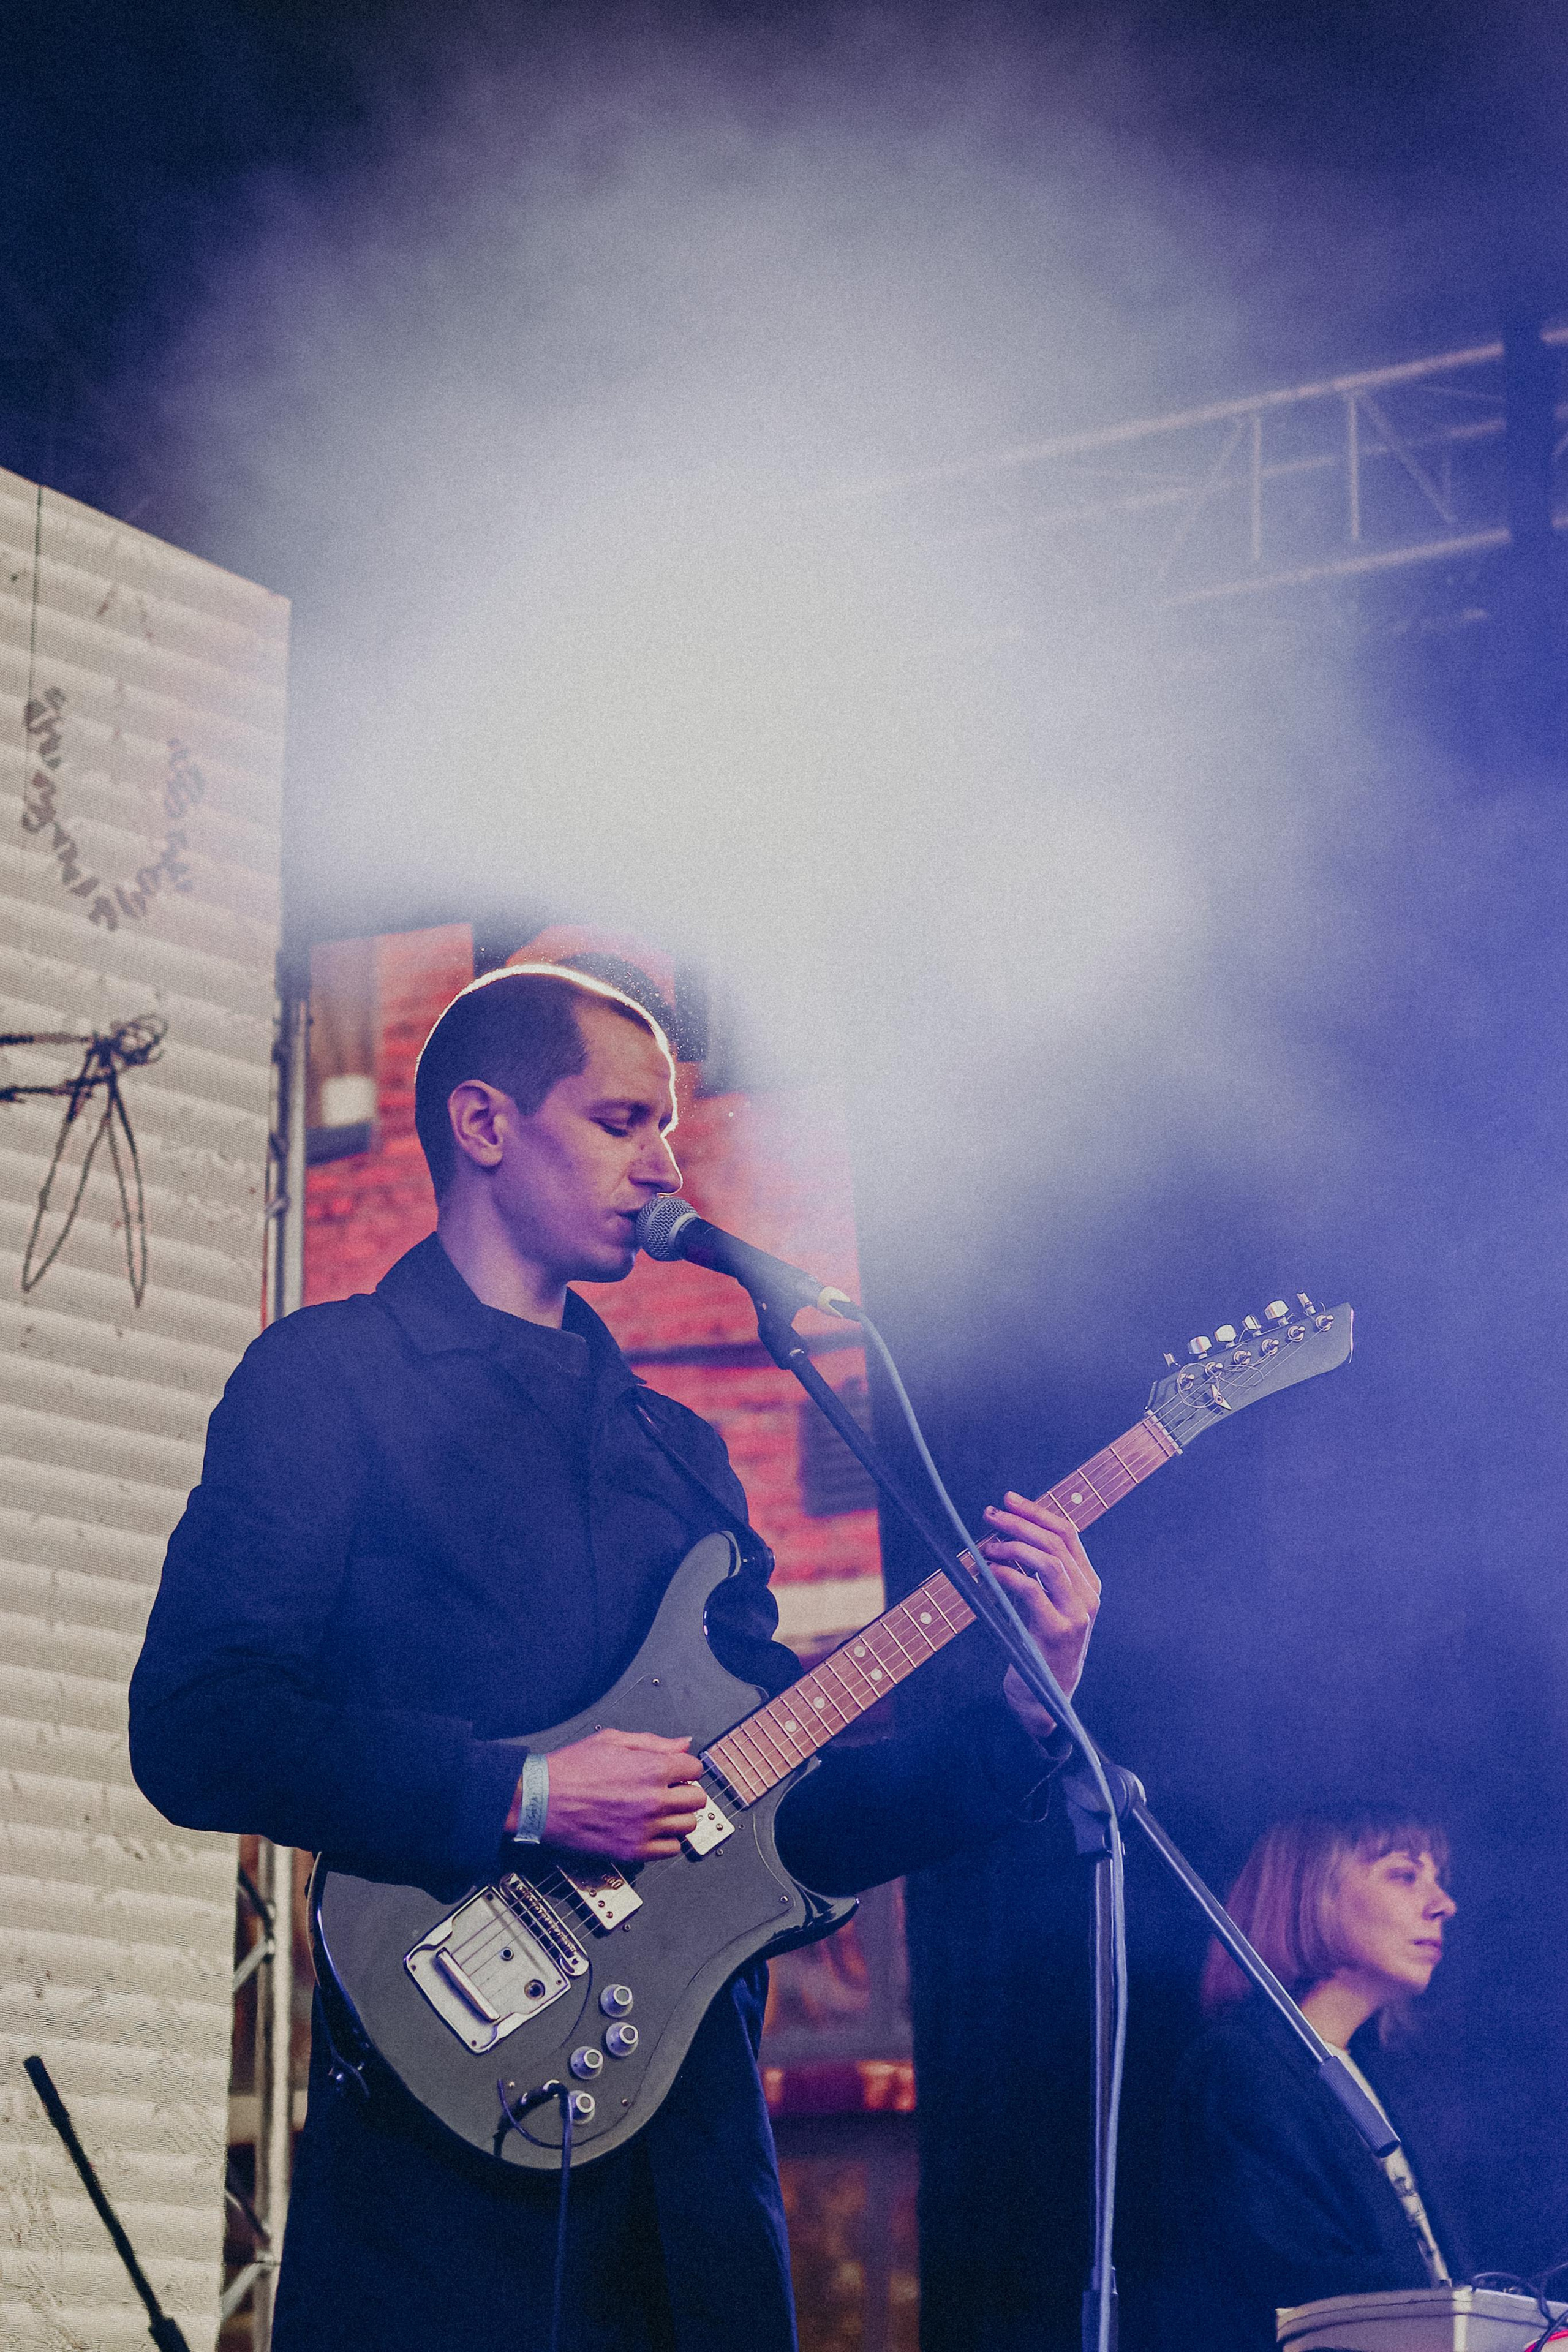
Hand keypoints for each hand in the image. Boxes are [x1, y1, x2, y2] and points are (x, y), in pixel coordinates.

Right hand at [541, 1727, 705, 1859]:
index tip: (676, 1770)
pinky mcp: (632, 1851)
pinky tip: (652, 1830)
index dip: (684, 1767)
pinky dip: (666, 1841)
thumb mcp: (612, 1740)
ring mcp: (645, 1828)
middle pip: (697, 1799)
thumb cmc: (571, 1768)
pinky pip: (670, 1850)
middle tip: (669, 1790)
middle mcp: (654, 1800)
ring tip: (660, 1811)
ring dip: (678, 1816)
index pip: (695, 1768)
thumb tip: (683, 1744)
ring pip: (688, 1826)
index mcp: (652, 1769)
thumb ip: (653, 1742)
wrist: (540, 1800)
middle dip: (686, 1791)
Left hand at [977, 1492, 1099, 1743]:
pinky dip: (1007, 1575)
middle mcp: (1088, 1596)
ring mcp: (1077, 1614)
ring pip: (1049, 1562)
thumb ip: (1037, 1574)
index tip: (1009, 1499)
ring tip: (987, 1546)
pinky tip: (989, 1571)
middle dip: (1020, 1523)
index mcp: (1088, 1583)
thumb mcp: (1045, 1604)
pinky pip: (1031, 1591)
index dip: (1037, 1512)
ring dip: (1013, 1547)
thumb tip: (1005, 1532)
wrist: (1047, 1697)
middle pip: (1056, 1543)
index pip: (1068, 1534)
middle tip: (990, 1515)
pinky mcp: (1058, 1632)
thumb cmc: (1039, 1646)